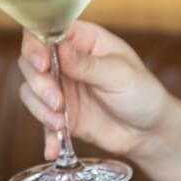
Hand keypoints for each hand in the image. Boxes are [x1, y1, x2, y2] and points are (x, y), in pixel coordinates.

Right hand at [18, 21, 176, 161]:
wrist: (150, 133)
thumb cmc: (143, 93)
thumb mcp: (121, 75)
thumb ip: (89, 64)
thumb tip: (61, 49)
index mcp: (83, 40)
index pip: (47, 32)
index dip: (35, 44)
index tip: (42, 63)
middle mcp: (65, 60)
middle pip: (30, 60)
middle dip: (38, 82)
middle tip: (57, 101)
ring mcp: (60, 87)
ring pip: (30, 89)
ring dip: (39, 107)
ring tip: (60, 122)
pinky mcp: (58, 112)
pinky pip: (40, 118)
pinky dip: (44, 133)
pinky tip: (53, 148)